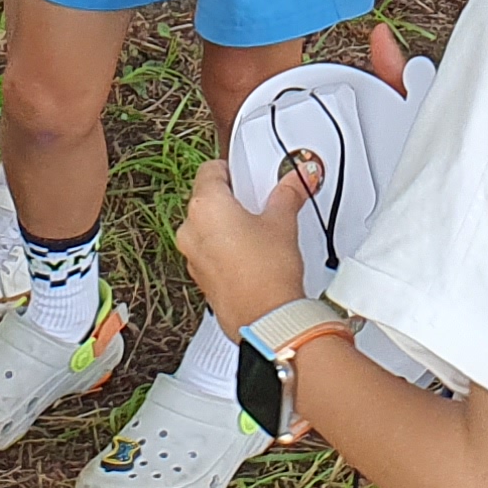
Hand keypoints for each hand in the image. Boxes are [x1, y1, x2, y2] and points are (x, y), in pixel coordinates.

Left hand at [178, 151, 315, 331]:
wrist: (266, 319)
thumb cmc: (267, 274)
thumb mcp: (282, 222)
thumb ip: (288, 194)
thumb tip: (296, 180)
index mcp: (205, 207)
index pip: (210, 169)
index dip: (233, 168)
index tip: (251, 174)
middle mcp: (190, 230)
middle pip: (207, 198)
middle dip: (233, 198)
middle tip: (260, 201)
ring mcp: (192, 256)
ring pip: (207, 227)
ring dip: (228, 224)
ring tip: (261, 229)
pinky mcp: (201, 278)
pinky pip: (210, 251)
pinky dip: (226, 247)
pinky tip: (254, 253)